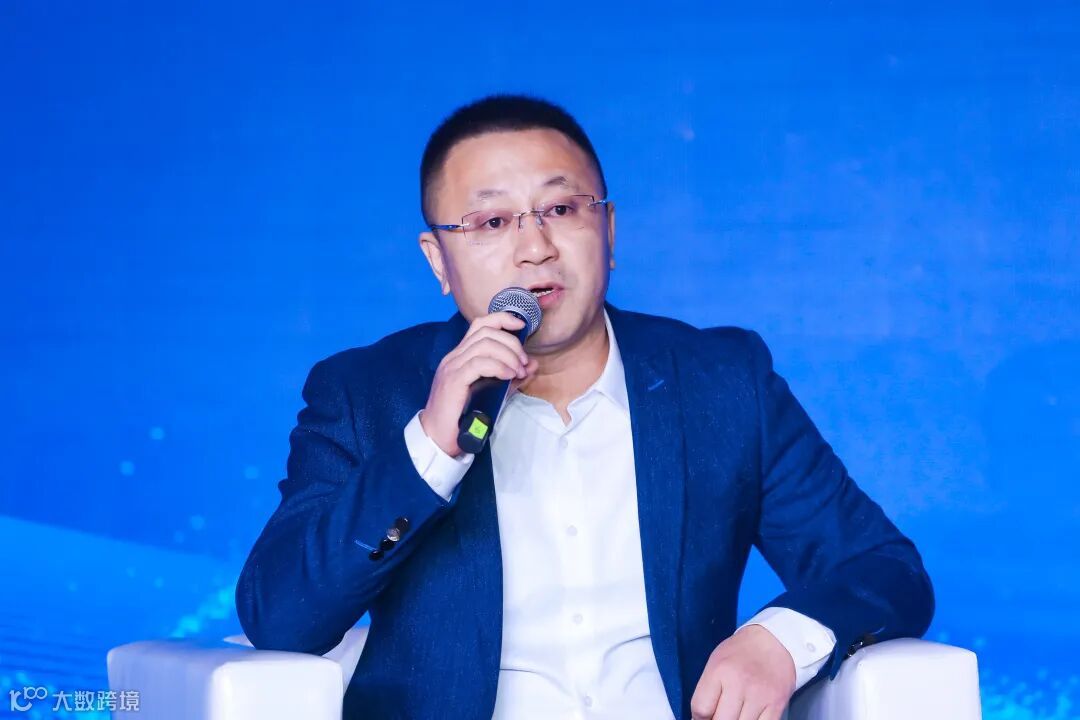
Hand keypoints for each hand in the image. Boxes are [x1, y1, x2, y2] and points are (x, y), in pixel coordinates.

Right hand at [421, 311, 538, 456]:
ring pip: (484, 345)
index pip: (480, 324)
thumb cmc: (464, 416)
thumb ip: (512, 378)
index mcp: (461, 355)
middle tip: (523, 363)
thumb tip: (532, 365)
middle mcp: (454, 356)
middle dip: (512, 343)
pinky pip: (479, 364)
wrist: (439, 437)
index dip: (502, 319)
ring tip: (518, 372)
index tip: (522, 326)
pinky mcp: (453, 380)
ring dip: (508, 355)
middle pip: (486, 332)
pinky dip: (498, 366)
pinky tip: (508, 376)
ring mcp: (452, 367)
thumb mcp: (494, 393)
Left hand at [690, 625, 795, 719]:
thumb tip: (699, 719)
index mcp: (719, 670)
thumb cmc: (741, 652)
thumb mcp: (715, 662)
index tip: (703, 716)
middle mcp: (739, 683)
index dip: (699, 717)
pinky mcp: (777, 704)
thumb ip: (706, 690)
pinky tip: (749, 715)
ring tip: (735, 712)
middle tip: (720, 713)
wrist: (774, 641)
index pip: (701, 709)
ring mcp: (760, 696)